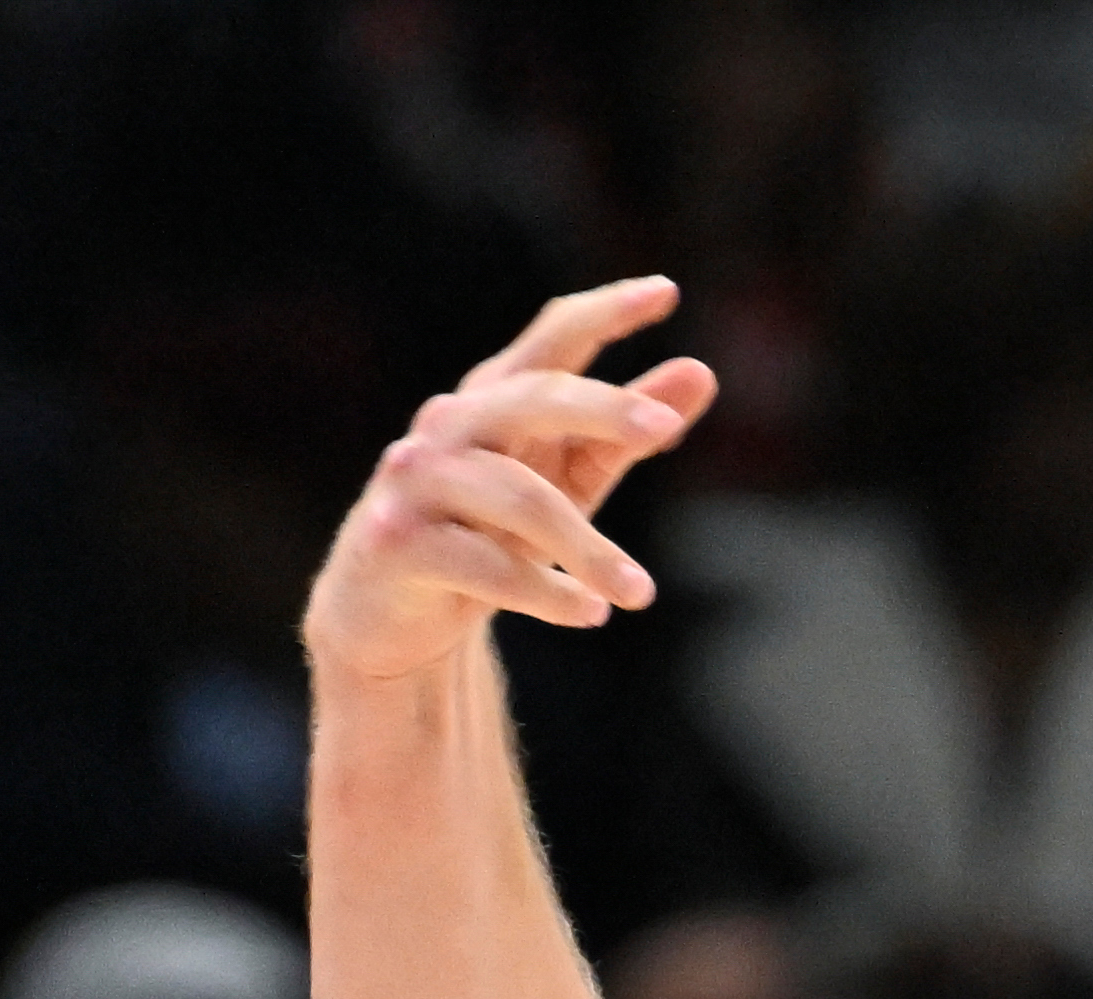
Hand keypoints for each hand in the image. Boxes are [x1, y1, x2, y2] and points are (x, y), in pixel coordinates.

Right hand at [304, 278, 720, 684]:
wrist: (391, 614)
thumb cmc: (488, 535)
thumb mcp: (565, 482)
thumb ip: (625, 435)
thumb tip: (701, 371)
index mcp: (495, 400)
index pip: (552, 339)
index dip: (605, 312)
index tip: (666, 290)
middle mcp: (450, 426)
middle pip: (533, 399)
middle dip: (602, 408)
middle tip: (665, 427)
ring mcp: (415, 481)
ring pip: (518, 498)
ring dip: (588, 549)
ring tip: (640, 593)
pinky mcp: (395, 542)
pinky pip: (483, 565)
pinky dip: (544, 593)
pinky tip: (590, 614)